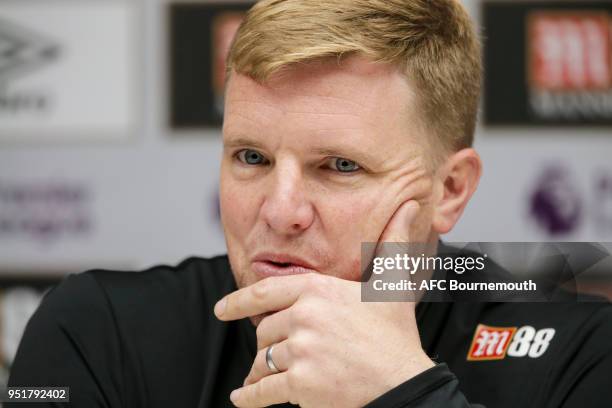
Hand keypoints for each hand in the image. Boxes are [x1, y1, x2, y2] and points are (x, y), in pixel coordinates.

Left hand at [214, 200, 434, 406]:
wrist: (404, 383)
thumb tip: (410, 206)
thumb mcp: (392, 284)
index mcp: (318, 290)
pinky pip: (262, 391)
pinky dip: (249, 397)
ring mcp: (301, 350)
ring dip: (261, 371)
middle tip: (278, 352)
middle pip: (264, 330)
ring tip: (263, 377)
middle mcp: (304, 316)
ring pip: (263, 361)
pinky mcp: (301, 384)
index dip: (237, 302)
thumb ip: (393, 243)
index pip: (264, 293)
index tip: (221, 310)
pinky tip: (242, 397)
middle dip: (269, 343)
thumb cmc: (396, 334)